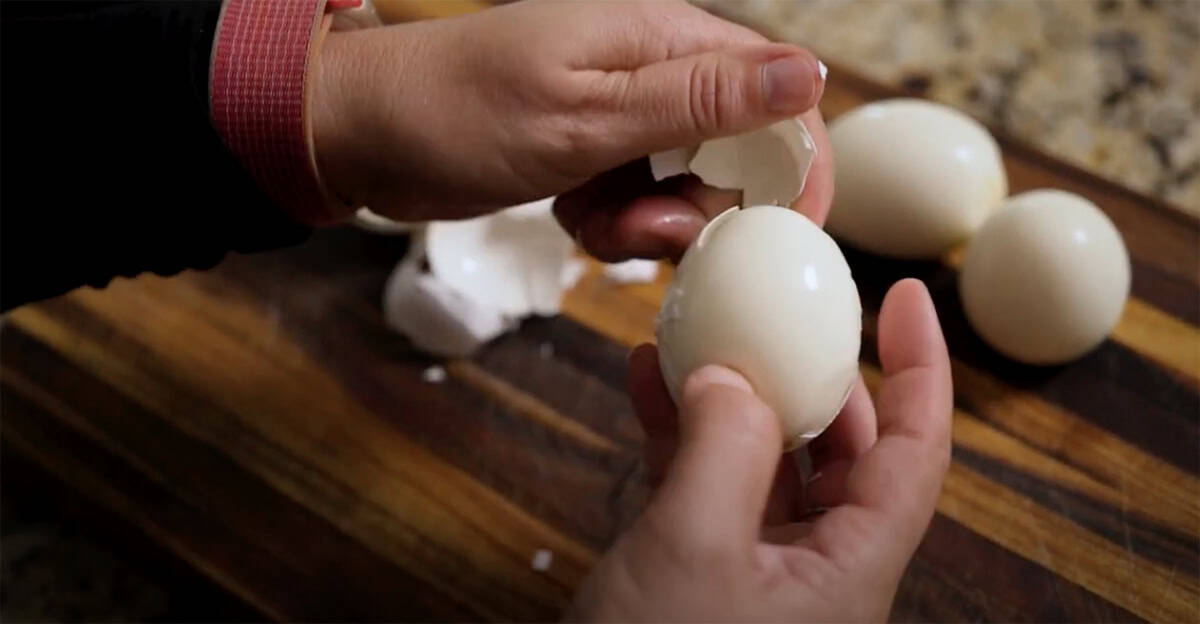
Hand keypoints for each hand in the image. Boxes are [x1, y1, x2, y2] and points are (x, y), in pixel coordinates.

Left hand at [312, 0, 829, 258]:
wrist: (363, 133)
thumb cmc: (460, 112)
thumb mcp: (588, 115)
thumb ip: (700, 99)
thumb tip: (809, 72)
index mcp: (665, 40)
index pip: (778, 94)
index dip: (792, 164)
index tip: (779, 230)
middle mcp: (652, 73)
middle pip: (736, 154)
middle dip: (703, 209)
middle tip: (643, 227)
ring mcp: (621, 115)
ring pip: (686, 188)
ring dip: (651, 225)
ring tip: (592, 221)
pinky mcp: (593, 152)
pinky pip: (638, 201)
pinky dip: (613, 225)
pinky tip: (573, 216)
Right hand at [567, 279, 952, 621]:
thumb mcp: (694, 549)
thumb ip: (723, 449)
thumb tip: (730, 375)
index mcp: (849, 567)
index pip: (917, 453)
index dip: (923, 369)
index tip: (907, 298)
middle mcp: (815, 567)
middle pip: (843, 449)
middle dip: (810, 371)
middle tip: (779, 311)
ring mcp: (756, 571)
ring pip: (764, 460)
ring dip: (728, 394)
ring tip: (690, 334)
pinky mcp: (702, 573)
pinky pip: (705, 484)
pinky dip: (677, 431)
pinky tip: (645, 384)